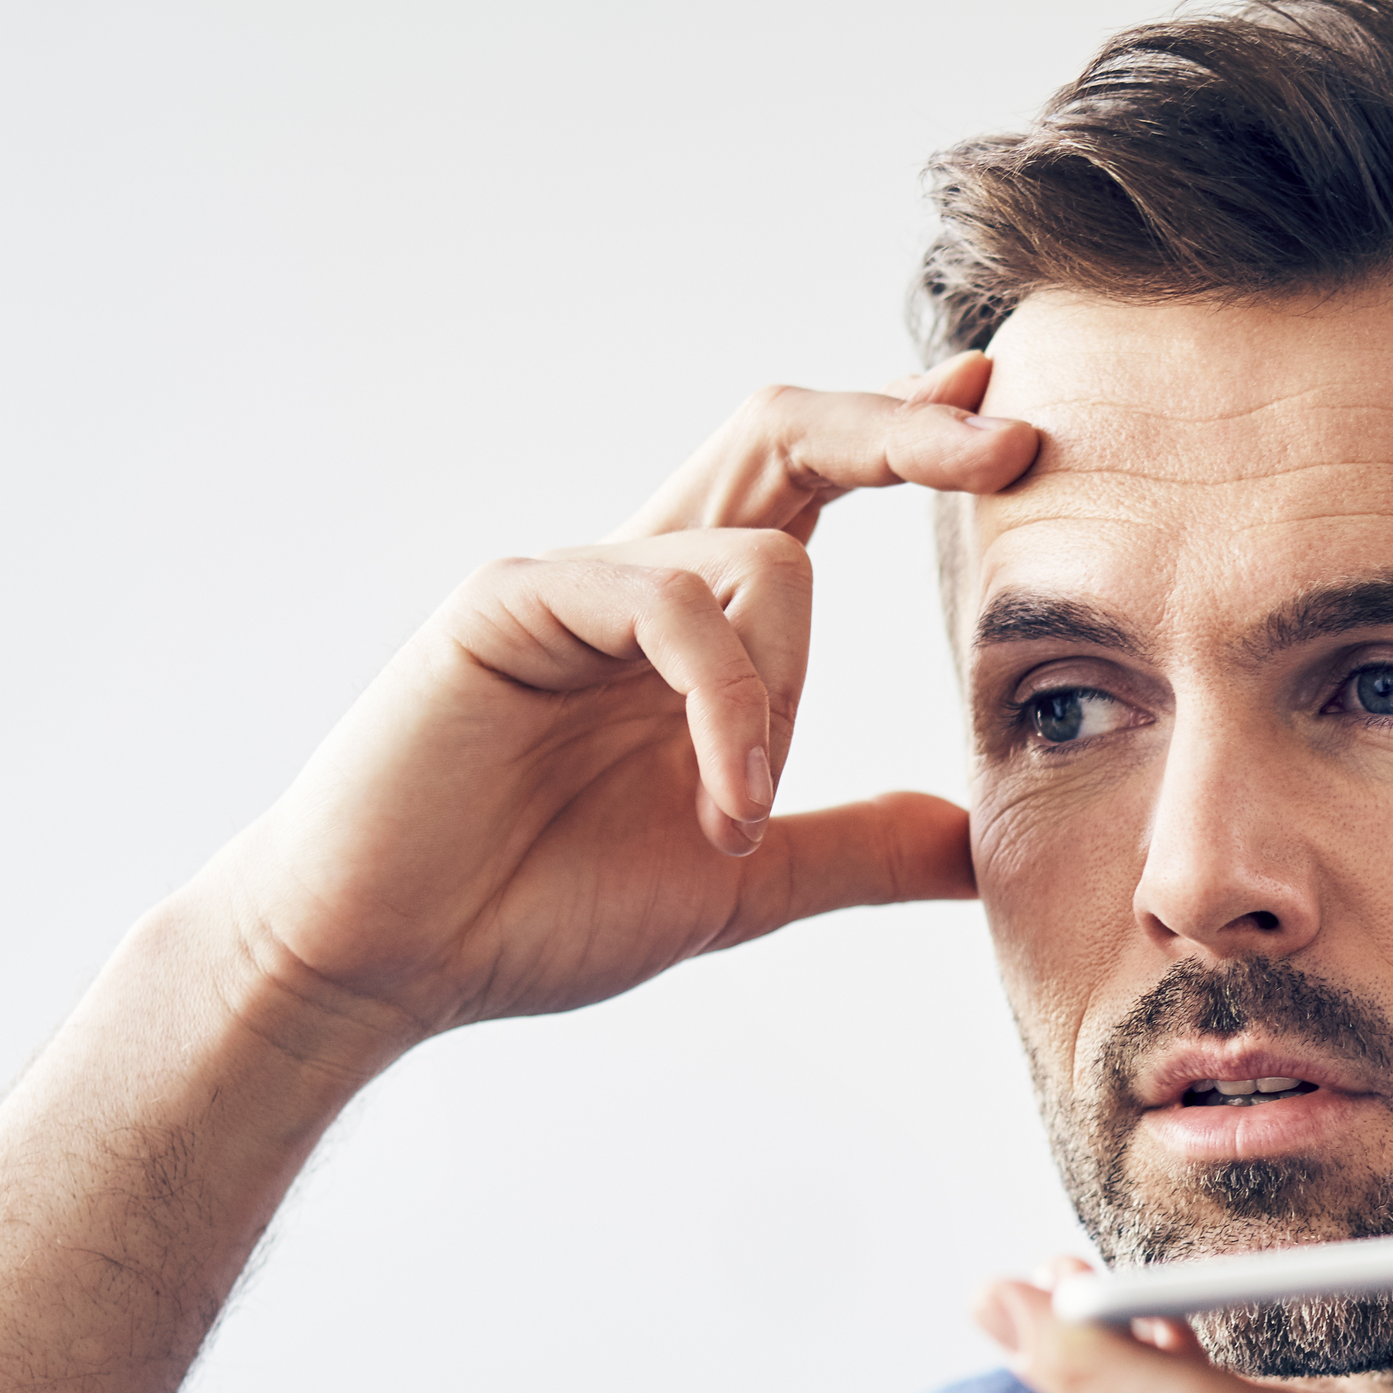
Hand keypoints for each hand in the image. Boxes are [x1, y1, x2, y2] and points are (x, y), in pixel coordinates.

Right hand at [208, 358, 1037, 1058]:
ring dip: (789, 701)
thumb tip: (979, 845)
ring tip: (739, 823)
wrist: (385, 964)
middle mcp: (635, 579)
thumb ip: (853, 850)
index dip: (903, 443)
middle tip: (1005, 444)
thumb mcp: (741, 883)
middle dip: (899, 428)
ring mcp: (571, 582)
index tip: (1007, 429)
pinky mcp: (510, 603)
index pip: (810, 488)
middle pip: (782, 435)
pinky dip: (727, 711)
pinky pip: (668, 607)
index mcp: (687, 626)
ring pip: (758, 555)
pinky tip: (721, 812)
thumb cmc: (530, 912)